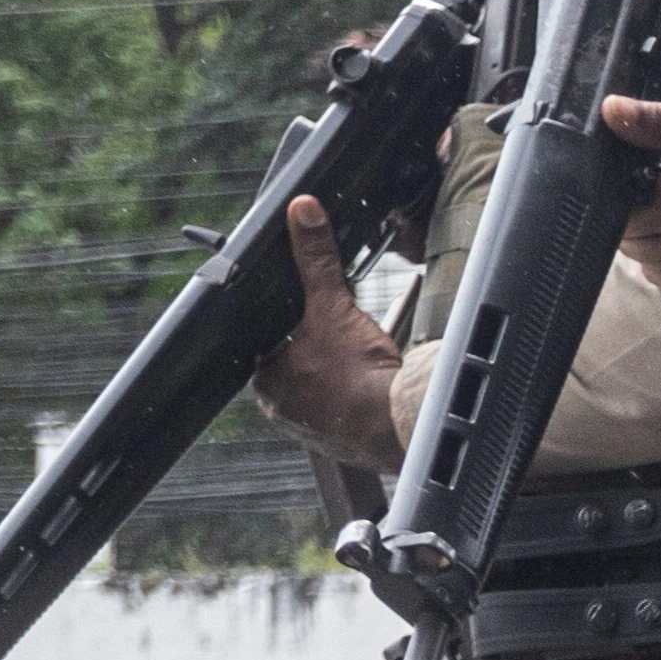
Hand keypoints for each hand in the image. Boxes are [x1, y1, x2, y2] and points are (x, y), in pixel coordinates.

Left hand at [244, 195, 403, 461]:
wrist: (398, 425)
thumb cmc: (357, 375)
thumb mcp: (333, 305)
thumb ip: (316, 259)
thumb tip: (302, 213)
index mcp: (265, 379)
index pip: (262, 344)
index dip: (283, 329)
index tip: (304, 323)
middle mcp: (281, 410)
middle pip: (289, 369)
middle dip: (310, 354)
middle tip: (336, 343)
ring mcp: (310, 432)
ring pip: (314, 395)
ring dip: (332, 381)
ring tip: (355, 367)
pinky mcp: (342, 446)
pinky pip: (340, 418)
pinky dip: (351, 404)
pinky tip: (368, 391)